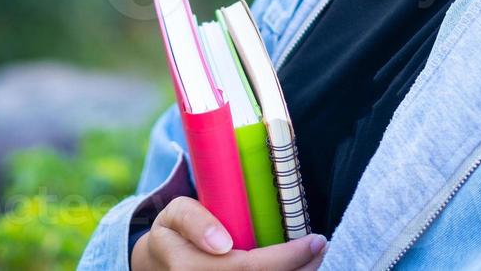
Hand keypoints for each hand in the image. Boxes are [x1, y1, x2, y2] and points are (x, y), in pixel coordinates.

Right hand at [130, 196, 326, 269]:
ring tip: (314, 259)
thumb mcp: (173, 215)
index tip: (315, 240)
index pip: (248, 268)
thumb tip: (222, 243)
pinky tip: (296, 269)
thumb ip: (193, 220)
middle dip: (300, 270)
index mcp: (189, 269)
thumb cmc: (172, 235)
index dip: (286, 258)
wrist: (159, 267)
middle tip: (321, 247)